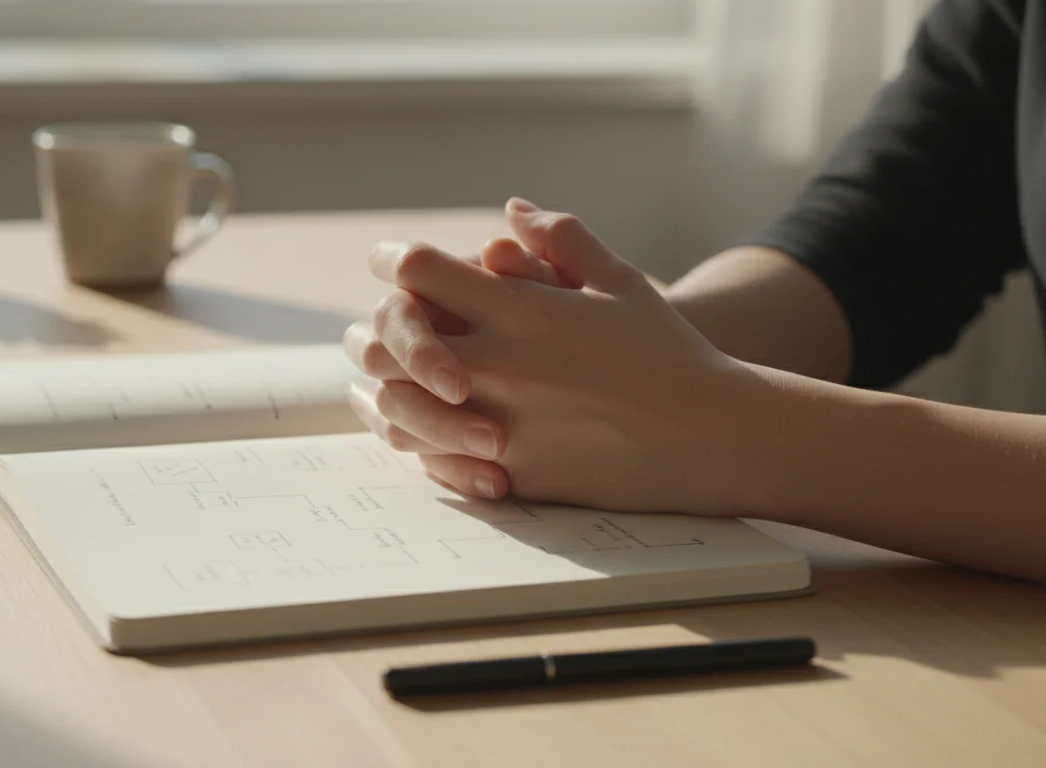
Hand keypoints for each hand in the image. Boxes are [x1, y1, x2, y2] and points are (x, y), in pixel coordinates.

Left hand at [345, 200, 757, 514]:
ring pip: (393, 402)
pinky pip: (426, 457)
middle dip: (374, 326)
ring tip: (375, 379)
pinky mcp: (505, 473)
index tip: (388, 260)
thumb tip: (511, 209)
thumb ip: (561, 239)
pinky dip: (406, 437)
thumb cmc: (668, 353)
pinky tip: (405, 427)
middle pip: (388, 336)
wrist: (710, 437)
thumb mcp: (621, 281)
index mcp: (520, 308)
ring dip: (378, 385)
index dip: (390, 257)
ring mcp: (495, 422)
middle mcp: (496, 363)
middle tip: (375, 326)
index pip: (418, 268)